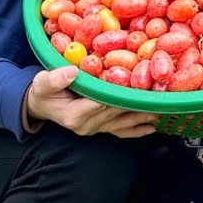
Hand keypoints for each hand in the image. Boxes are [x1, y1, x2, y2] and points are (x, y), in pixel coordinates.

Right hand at [25, 66, 159, 137]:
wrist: (41, 105)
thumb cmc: (42, 92)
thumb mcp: (42, 82)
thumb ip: (55, 79)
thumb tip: (72, 71)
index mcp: (74, 115)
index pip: (101, 103)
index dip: (118, 93)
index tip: (136, 83)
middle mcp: (87, 126)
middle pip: (116, 112)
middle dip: (136, 102)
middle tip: (157, 93)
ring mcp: (95, 129)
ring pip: (123, 123)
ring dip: (142, 116)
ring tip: (161, 109)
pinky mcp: (101, 128)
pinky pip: (121, 132)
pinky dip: (137, 130)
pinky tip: (152, 126)